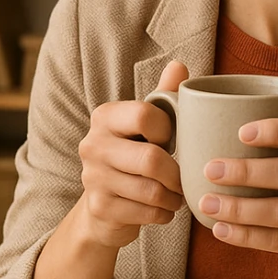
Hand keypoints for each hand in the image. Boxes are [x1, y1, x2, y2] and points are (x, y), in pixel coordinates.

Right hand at [76, 60, 188, 248]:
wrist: (105, 204)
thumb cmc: (134, 154)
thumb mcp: (147, 124)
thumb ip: (164, 96)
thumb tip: (179, 65)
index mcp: (105, 116)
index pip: (146, 116)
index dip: (169, 131)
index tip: (172, 141)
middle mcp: (92, 144)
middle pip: (151, 160)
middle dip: (177, 173)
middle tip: (185, 178)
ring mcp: (92, 178)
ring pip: (151, 191)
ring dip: (174, 196)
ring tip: (178, 194)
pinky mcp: (99, 207)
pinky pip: (146, 213)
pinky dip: (163, 213)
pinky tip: (163, 208)